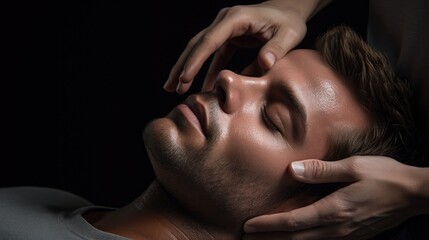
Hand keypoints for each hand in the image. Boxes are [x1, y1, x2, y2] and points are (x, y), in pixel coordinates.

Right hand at [164, 1, 310, 93]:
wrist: (289, 10)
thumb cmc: (289, 22)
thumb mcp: (289, 34)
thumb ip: (276, 49)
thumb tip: (264, 64)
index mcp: (236, 18)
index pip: (210, 40)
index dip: (196, 60)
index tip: (184, 77)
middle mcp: (225, 20)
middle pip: (197, 44)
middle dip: (183, 66)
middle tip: (171, 87)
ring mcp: (224, 28)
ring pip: (200, 49)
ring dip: (188, 68)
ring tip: (176, 88)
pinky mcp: (228, 37)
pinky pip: (213, 55)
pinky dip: (205, 71)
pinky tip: (201, 87)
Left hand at [242, 156, 424, 239]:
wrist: (415, 195)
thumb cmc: (385, 177)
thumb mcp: (353, 167)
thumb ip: (322, 171)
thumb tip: (294, 170)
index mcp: (335, 210)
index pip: (293, 222)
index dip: (269, 225)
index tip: (248, 226)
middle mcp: (338, 228)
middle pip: (296, 239)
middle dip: (269, 239)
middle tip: (246, 237)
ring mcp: (346, 236)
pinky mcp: (353, 236)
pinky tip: (294, 239)